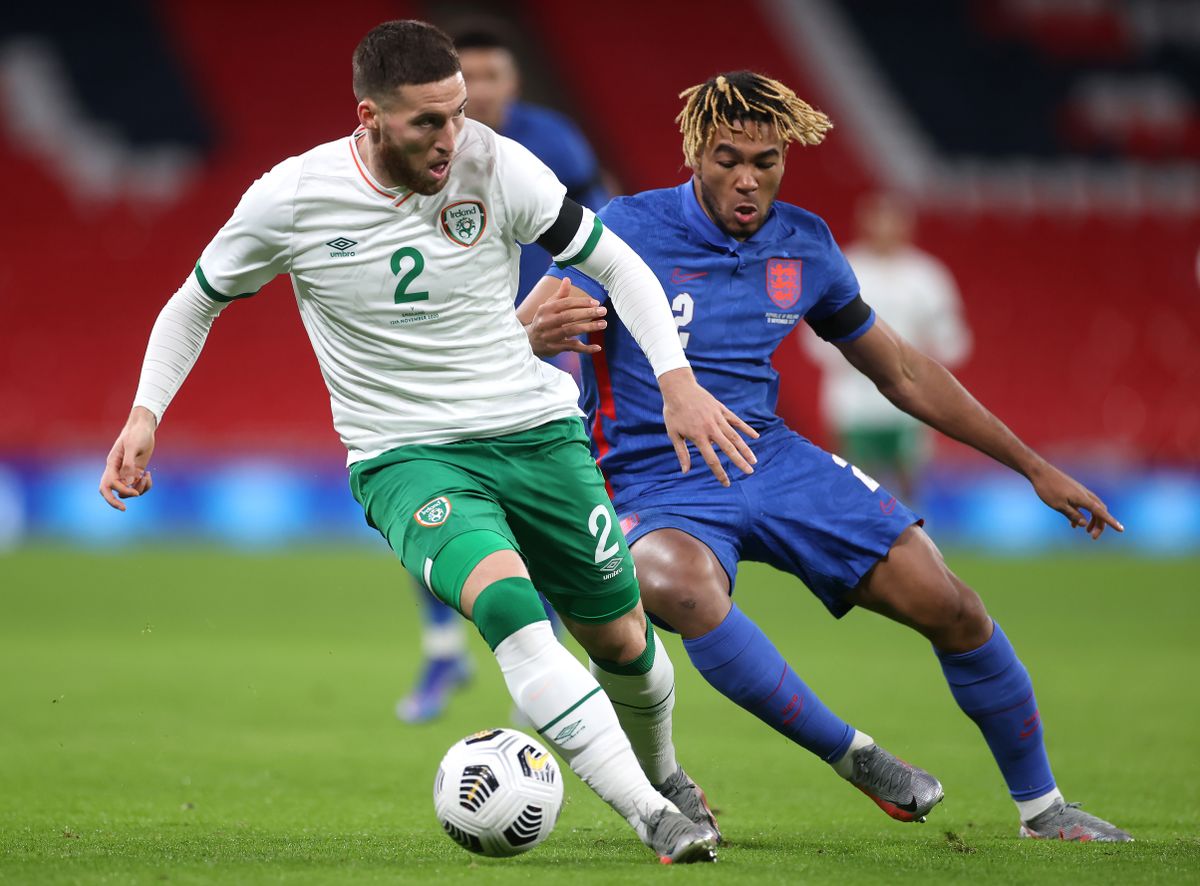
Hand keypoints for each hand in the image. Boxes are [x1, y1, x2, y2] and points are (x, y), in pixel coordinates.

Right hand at [99, 407, 156, 510]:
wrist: (144, 426)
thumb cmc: (137, 434)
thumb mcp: (133, 447)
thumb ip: (130, 464)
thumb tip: (129, 482)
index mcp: (112, 464)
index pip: (107, 485)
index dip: (118, 492)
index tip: (133, 493)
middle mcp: (117, 469)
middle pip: (110, 491)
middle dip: (115, 501)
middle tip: (124, 509)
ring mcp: (127, 471)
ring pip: (127, 489)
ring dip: (139, 489)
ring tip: (147, 477)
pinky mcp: (137, 471)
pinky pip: (138, 485)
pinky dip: (145, 485)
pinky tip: (149, 474)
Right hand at [524, 277, 606, 356]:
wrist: (529, 341)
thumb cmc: (542, 321)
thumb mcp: (547, 306)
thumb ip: (560, 295)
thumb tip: (568, 279)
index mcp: (546, 309)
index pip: (565, 303)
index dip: (581, 302)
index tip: (596, 302)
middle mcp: (547, 322)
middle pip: (569, 316)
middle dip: (587, 313)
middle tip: (603, 311)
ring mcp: (551, 336)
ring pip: (571, 331)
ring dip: (589, 327)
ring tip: (603, 324)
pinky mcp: (555, 348)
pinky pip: (572, 348)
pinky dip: (586, 348)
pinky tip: (597, 347)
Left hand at [659, 368, 758, 486]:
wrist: (678, 388)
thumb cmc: (673, 412)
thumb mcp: (673, 434)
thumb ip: (681, 453)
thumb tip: (685, 471)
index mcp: (698, 437)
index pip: (712, 459)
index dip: (720, 473)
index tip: (727, 483)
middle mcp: (710, 429)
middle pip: (728, 449)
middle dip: (739, 462)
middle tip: (750, 472)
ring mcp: (718, 418)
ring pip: (735, 436)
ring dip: (745, 449)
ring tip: (754, 460)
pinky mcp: (721, 409)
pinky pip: (736, 421)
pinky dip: (746, 428)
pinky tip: (755, 436)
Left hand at [1028, 461, 1123, 538]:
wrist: (1040, 472)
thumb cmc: (1048, 489)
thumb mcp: (1059, 506)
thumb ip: (1073, 515)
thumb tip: (1085, 524)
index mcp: (1083, 499)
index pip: (1101, 513)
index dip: (1112, 522)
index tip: (1121, 530)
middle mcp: (1085, 494)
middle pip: (1100, 511)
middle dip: (1100, 525)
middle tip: (1092, 537)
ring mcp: (1080, 492)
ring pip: (1093, 508)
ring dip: (1092, 520)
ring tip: (1085, 531)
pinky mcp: (1074, 491)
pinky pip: (1084, 505)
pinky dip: (1083, 514)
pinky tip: (1073, 524)